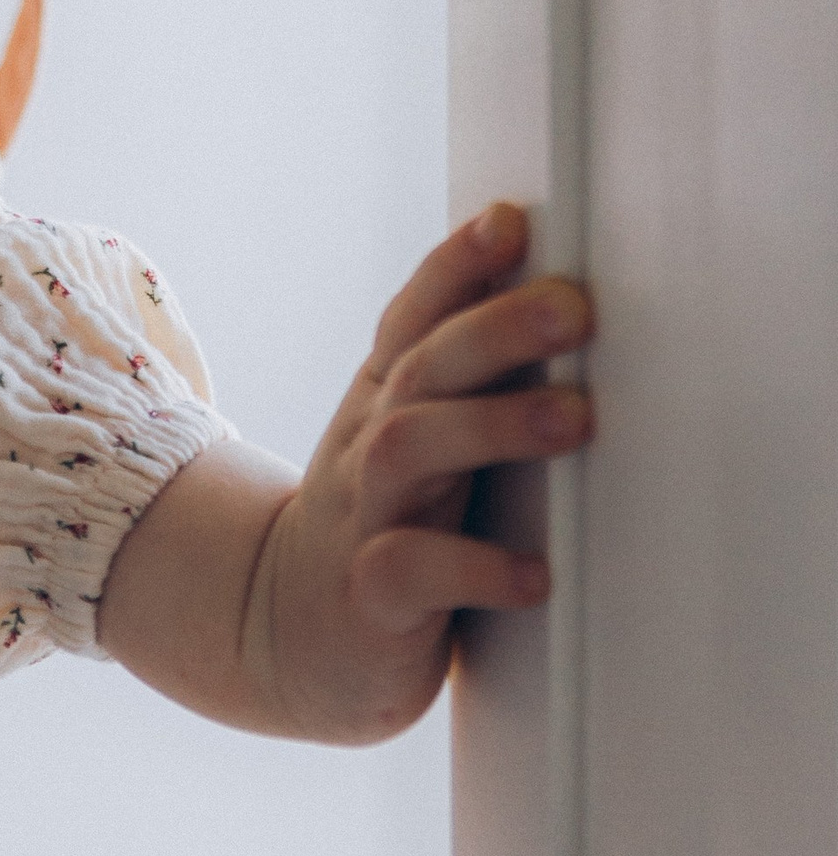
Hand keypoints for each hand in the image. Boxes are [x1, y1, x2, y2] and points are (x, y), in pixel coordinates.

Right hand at [99, 202, 593, 741]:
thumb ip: (464, 382)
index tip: (510, 221)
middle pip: (420, 368)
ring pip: (408, 449)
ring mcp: (361, 517)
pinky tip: (532, 573)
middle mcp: (366, 446)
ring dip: (491, 425)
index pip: (412, 318)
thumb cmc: (381, 526)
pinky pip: (410, 570)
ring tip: (574, 418)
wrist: (280, 634)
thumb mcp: (409, 442)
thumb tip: (557, 302)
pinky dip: (473, 566)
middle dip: (496, 329)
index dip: (455, 266)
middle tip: (574, 307)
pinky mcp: (370, 599)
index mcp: (381, 402)